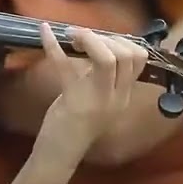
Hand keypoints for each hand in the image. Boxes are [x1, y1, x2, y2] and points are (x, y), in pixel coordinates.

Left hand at [33, 25, 147, 163]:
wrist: (60, 153)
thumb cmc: (75, 124)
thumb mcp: (96, 98)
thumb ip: (100, 76)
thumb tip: (96, 42)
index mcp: (123, 95)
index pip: (138, 58)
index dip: (121, 40)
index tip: (100, 37)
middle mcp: (117, 97)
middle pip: (127, 55)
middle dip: (106, 37)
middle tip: (82, 37)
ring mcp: (98, 100)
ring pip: (107, 59)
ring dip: (89, 39)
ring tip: (71, 35)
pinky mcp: (74, 101)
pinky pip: (66, 67)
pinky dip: (52, 45)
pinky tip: (44, 31)